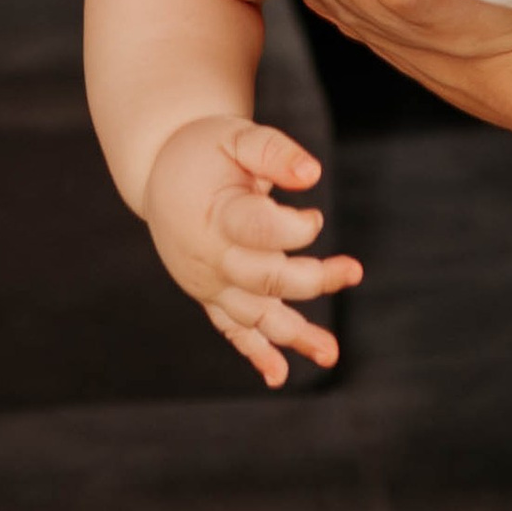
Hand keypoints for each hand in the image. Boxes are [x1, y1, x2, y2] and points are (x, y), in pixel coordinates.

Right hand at [141, 114, 362, 388]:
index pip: (257, 231)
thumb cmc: (204, 150)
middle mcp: (212, 255)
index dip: (293, 229)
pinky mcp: (210, 295)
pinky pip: (232, 330)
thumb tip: (313, 174)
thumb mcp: (235, 135)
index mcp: (217, 214)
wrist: (159, 172)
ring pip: (253, 315)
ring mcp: (209, 281)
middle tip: (353, 271)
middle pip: (263, 279)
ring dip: (293, 334)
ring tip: (331, 353)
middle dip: (312, 280)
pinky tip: (279, 375)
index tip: (315, 218)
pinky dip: (255, 353)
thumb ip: (274, 150)